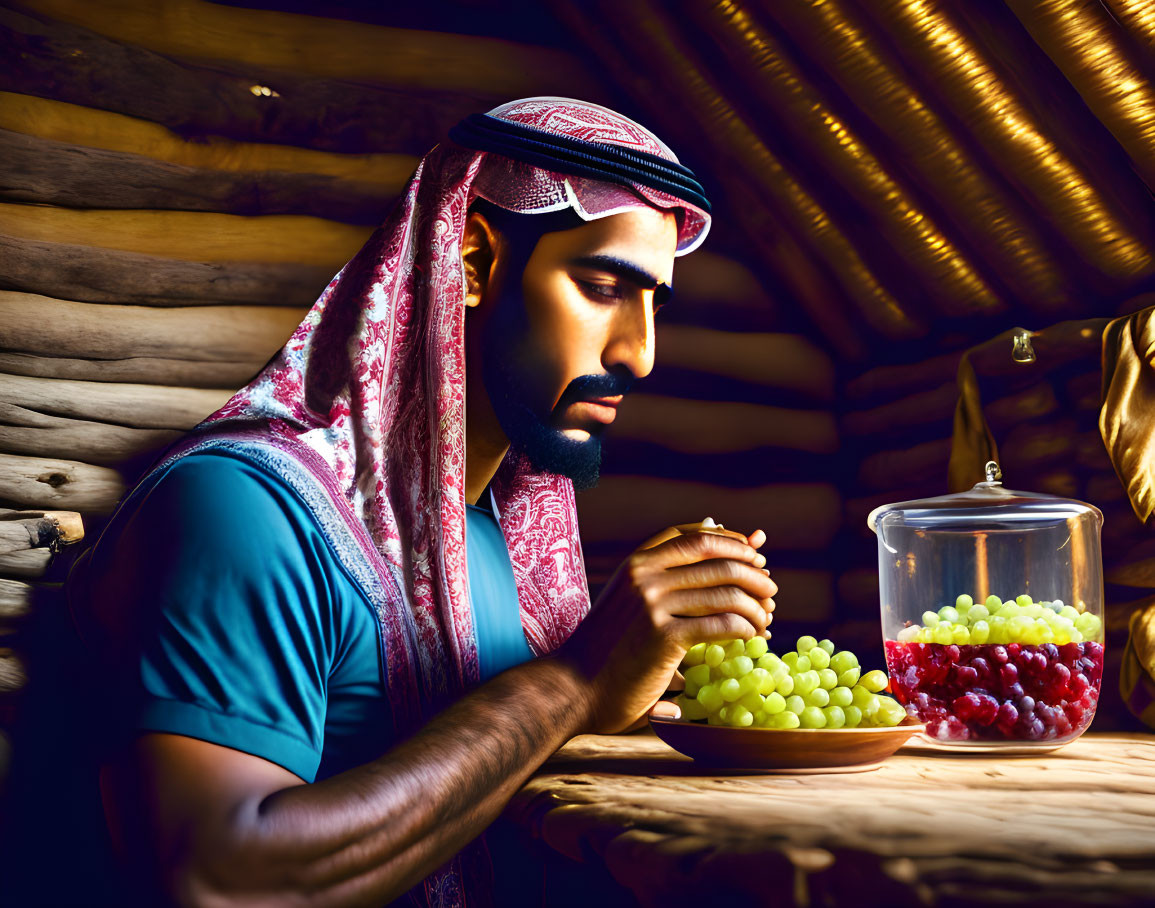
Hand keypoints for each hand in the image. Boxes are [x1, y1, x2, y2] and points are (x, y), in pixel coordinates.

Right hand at [558, 524, 776, 733]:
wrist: (572, 688)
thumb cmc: (604, 650)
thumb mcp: (626, 603)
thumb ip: (662, 585)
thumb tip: (718, 572)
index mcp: (635, 563)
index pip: (692, 536)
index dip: (729, 538)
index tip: (754, 550)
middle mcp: (644, 576)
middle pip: (716, 559)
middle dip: (753, 572)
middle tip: (770, 589)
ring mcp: (653, 604)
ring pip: (725, 592)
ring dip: (756, 604)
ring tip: (766, 619)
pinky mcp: (664, 637)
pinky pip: (721, 624)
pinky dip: (745, 629)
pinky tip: (752, 637)